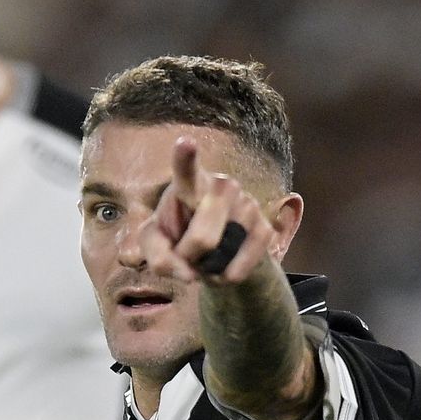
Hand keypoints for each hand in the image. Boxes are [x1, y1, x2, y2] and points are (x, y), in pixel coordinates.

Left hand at [140, 137, 276, 283]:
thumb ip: (156, 256)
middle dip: (188, 258)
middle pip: (201, 241)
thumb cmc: (178, 234)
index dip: (185, 157)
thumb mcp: (155, 243)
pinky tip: (224, 265)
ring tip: (207, 254)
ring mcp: (247, 205)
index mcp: (189, 184)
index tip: (185, 142)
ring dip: (207, 268)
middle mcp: (222, 186)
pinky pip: (238, 269)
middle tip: (187, 252)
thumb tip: (188, 274)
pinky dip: (225, 277)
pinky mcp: (265, 228)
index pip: (186, 169)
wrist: (217, 248)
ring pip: (220, 257)